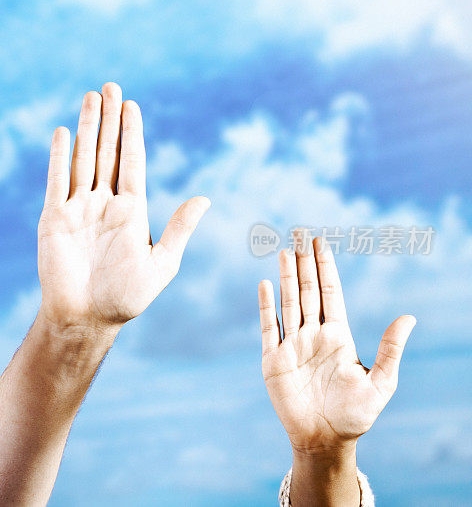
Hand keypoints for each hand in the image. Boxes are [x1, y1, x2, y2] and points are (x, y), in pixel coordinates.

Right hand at [37, 83, 209, 334]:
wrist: (86, 319)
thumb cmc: (125, 298)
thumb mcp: (160, 263)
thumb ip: (179, 229)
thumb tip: (205, 198)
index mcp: (132, 211)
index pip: (133, 162)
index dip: (132, 132)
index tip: (132, 105)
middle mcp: (104, 204)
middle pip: (108, 152)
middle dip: (110, 119)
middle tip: (110, 86)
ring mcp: (78, 209)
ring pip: (84, 159)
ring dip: (87, 128)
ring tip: (90, 97)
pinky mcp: (54, 218)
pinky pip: (57, 181)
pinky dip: (59, 157)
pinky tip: (62, 133)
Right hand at [258, 232, 415, 454]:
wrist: (324, 440)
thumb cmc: (355, 415)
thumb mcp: (381, 383)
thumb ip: (391, 349)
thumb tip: (409, 317)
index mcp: (338, 336)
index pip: (330, 294)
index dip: (326, 268)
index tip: (322, 243)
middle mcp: (313, 335)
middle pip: (307, 291)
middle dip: (304, 263)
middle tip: (300, 234)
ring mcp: (292, 346)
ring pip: (288, 303)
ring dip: (287, 277)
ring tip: (286, 251)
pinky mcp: (273, 360)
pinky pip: (268, 328)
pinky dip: (266, 306)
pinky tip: (265, 285)